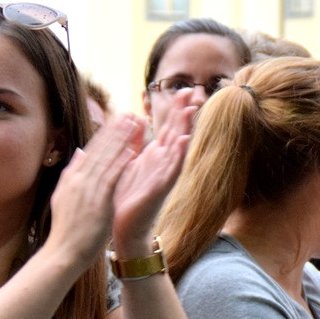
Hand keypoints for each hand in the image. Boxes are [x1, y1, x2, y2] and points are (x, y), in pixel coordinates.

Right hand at [46, 116, 140, 265]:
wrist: (63, 253)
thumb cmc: (67, 230)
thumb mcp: (63, 197)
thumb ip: (71, 173)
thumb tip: (78, 152)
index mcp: (72, 178)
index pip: (92, 149)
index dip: (106, 132)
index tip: (118, 118)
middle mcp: (79, 179)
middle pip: (100, 149)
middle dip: (116, 129)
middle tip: (130, 113)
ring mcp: (88, 189)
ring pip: (108, 158)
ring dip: (123, 139)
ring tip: (135, 124)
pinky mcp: (98, 200)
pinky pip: (113, 177)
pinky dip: (122, 162)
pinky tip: (133, 150)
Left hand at [112, 90, 195, 253]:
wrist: (127, 229)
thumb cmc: (129, 198)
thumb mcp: (130, 164)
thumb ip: (136, 142)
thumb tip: (138, 117)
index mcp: (154, 157)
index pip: (168, 128)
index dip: (174, 109)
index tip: (182, 89)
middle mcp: (163, 164)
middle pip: (176, 133)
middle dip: (183, 112)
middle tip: (191, 91)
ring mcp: (164, 176)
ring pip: (177, 148)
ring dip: (185, 128)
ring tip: (191, 110)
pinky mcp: (160, 189)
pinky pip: (172, 170)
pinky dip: (179, 155)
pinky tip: (184, 142)